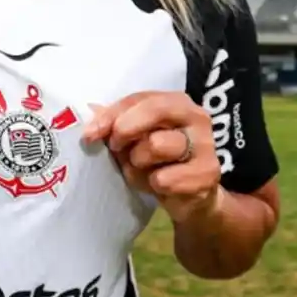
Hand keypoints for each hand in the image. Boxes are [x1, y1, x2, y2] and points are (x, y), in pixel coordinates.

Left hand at [83, 91, 223, 224]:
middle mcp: (197, 117)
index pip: (140, 98)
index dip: (112, 114)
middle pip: (153, 113)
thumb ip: (116, 122)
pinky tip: (159, 185)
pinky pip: (163, 178)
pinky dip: (151, 184)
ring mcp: (205, 145)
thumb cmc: (158, 161)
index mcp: (178, 102)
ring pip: (155, 145)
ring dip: (138, 162)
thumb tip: (90, 110)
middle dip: (125, 130)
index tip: (89, 134)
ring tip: (143, 169)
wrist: (190, 198)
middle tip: (117, 148)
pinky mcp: (207, 174)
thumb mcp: (135, 138)